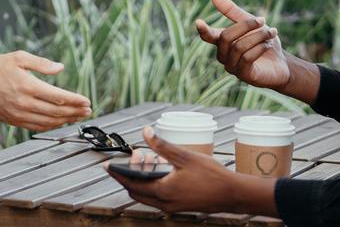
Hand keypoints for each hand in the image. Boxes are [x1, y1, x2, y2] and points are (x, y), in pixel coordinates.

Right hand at [0, 51, 91, 130]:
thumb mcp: (19, 57)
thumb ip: (41, 63)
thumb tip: (60, 67)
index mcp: (27, 86)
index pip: (58, 96)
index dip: (75, 100)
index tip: (86, 101)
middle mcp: (25, 103)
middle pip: (57, 111)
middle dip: (75, 111)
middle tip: (88, 110)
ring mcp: (19, 114)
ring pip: (49, 122)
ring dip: (66, 120)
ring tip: (78, 116)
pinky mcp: (15, 121)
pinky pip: (38, 127)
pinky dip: (52, 125)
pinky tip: (60, 121)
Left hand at [107, 126, 277, 215]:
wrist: (232, 195)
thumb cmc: (211, 175)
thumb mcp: (185, 156)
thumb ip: (162, 145)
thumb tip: (145, 132)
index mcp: (162, 191)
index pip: (131, 184)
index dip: (117, 174)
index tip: (107, 166)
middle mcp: (164, 203)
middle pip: (136, 192)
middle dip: (129, 175)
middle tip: (134, 156)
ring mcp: (171, 207)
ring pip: (146, 195)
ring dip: (142, 179)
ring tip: (148, 159)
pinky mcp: (178, 206)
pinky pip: (157, 197)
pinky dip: (152, 184)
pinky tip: (161, 169)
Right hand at [196, 0, 290, 89]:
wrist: (282, 63)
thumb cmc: (264, 42)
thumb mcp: (251, 23)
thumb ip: (232, 11)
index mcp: (223, 42)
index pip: (208, 36)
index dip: (203, 30)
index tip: (199, 22)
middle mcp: (224, 56)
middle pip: (226, 37)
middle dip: (246, 25)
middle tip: (263, 20)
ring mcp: (232, 67)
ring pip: (239, 47)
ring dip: (258, 36)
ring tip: (272, 33)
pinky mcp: (244, 76)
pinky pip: (247, 58)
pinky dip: (260, 48)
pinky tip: (269, 44)